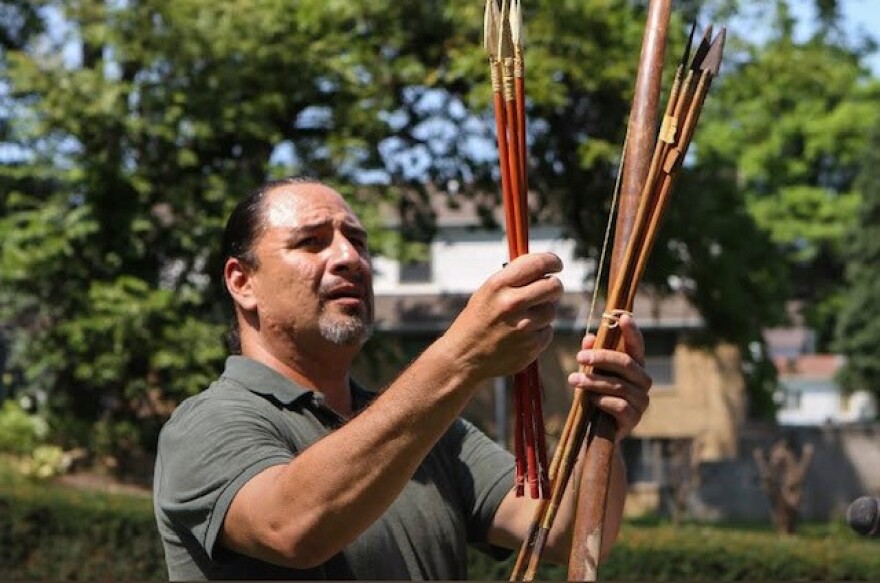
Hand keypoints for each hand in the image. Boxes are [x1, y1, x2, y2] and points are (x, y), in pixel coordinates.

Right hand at [442, 252, 562, 380]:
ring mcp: (524, 326)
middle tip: (546, 291)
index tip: (555, 265)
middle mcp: (512, 303)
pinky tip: (521, 335)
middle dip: (553, 287)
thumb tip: (543, 266)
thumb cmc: (476, 321)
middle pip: (554, 286)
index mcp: (498, 285)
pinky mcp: (531, 346)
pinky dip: (539, 332)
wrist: (463, 358)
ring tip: (523, 318)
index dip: (552, 261)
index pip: (539, 264)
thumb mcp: (486, 292)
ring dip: (543, 312)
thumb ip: (513, 278)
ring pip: (552, 310)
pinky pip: (547, 331)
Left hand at [566, 314, 651, 440]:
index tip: (622, 316)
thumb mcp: (590, 373)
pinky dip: (601, 400)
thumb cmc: (595, 396)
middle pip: (625, 363)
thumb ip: (591, 357)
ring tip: (573, 379)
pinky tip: (590, 400)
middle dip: (601, 358)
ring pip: (618, 385)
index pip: (636, 345)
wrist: (595, 432)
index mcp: (635, 366)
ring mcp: (641, 401)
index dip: (632, 331)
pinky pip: (618, 405)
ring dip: (593, 381)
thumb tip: (590, 338)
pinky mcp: (634, 418)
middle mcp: (643, 381)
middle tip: (579, 357)